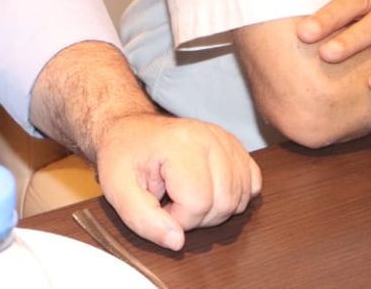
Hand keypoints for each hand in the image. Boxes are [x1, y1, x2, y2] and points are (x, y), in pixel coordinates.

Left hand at [94, 112, 260, 250]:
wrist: (130, 129)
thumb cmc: (123, 157)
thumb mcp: (118, 190)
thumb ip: (144, 219)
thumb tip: (177, 241)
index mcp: (180, 145)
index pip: (198, 204)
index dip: (176, 218)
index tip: (157, 204)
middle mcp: (209, 137)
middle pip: (224, 202)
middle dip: (195, 216)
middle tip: (170, 201)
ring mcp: (225, 139)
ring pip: (239, 197)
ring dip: (213, 208)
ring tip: (185, 194)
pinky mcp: (234, 145)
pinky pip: (252, 182)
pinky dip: (234, 195)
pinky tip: (209, 190)